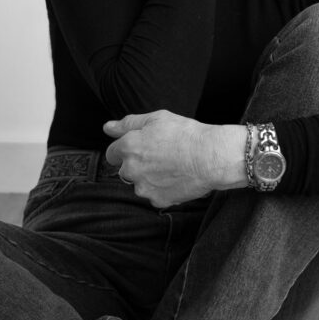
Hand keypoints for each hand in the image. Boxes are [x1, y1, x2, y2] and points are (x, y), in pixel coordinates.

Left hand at [103, 109, 226, 207]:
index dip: (126, 149)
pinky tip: (177, 177)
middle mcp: (131, 170)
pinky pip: (155, 195)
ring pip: (140, 184)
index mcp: (128, 147)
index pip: (112, 153)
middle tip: (161, 155)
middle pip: (126, 170)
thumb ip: (128, 123)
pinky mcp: (158, 200)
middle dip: (138, 164)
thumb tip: (107, 127)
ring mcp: (144, 188)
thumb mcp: (156, 118)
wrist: (210, 157)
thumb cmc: (185, 134)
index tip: (142, 147)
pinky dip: (163, 189)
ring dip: (149, 178)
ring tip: (171, 166)